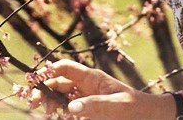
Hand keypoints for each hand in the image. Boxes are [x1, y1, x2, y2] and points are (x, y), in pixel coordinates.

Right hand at [30, 59, 167, 119]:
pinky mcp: (87, 113)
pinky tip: (56, 117)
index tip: (35, 82)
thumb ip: (94, 106)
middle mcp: (86, 86)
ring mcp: (86, 99)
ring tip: (47, 113)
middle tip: (34, 104)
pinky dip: (59, 112)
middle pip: (58, 83)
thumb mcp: (116, 107)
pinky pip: (68, 109)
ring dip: (50, 102)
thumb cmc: (135, 110)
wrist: (149, 119)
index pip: (65, 68)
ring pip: (60, 97)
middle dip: (44, 90)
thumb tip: (70, 108)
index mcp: (92, 78)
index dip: (48, 71)